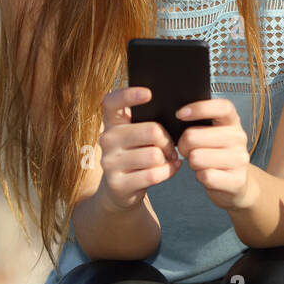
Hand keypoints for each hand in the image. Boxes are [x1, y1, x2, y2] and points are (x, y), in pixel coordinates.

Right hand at [96, 86, 180, 210]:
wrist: (119, 190)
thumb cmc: (137, 153)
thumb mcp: (136, 135)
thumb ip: (148, 120)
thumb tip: (176, 112)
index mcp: (112, 122)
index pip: (112, 101)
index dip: (129, 95)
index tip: (149, 94)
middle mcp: (106, 139)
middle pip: (151, 131)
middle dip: (168, 140)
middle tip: (171, 146)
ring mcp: (109, 162)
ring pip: (155, 155)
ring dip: (168, 158)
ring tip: (168, 158)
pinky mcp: (117, 184)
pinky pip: (154, 174)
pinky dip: (168, 171)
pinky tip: (170, 168)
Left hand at [174, 98, 257, 210]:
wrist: (237, 183)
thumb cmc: (217, 153)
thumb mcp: (214, 133)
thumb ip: (202, 122)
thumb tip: (180, 115)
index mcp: (233, 122)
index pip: (221, 107)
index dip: (199, 108)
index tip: (180, 114)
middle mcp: (239, 138)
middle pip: (194, 136)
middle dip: (183, 145)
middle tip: (187, 150)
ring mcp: (240, 159)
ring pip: (196, 158)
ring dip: (192, 163)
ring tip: (200, 163)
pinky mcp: (237, 180)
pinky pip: (205, 176)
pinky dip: (200, 177)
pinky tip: (207, 175)